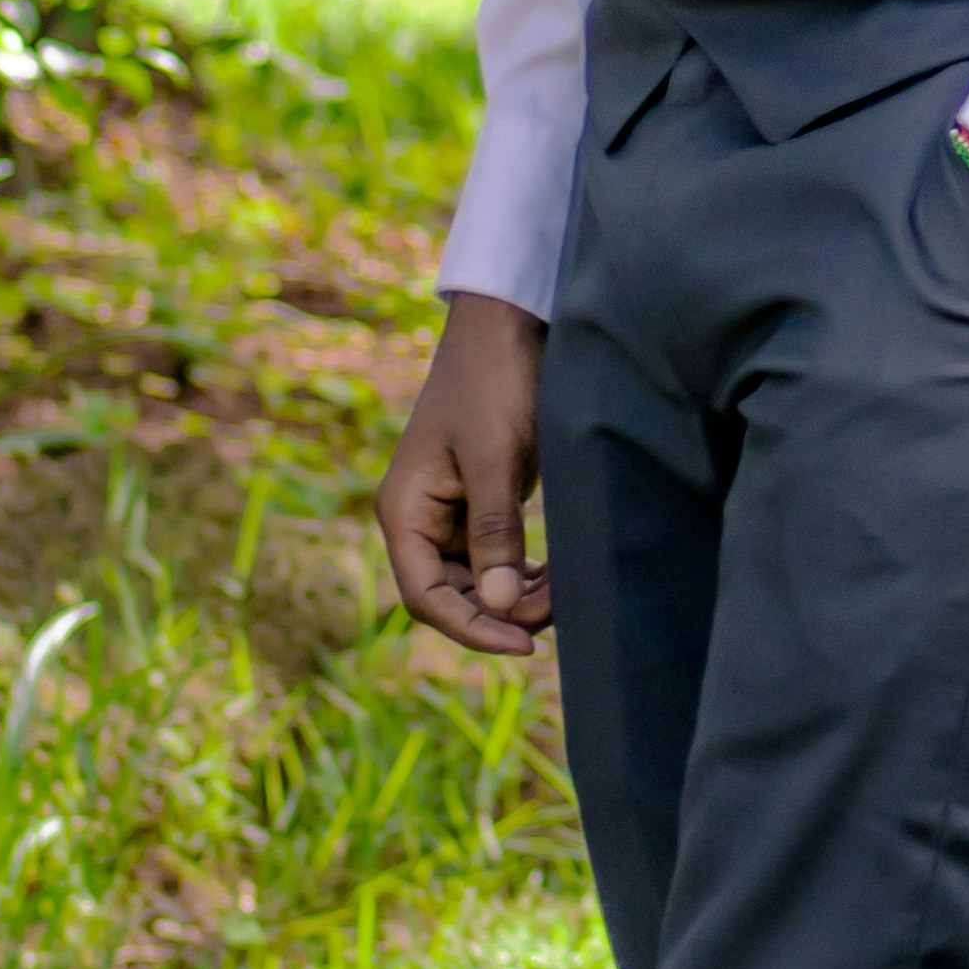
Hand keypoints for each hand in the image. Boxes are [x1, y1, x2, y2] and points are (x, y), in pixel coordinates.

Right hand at [378, 290, 552, 655]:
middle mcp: (417, 518)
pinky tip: (554, 576)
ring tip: (564, 591)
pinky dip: (520, 572)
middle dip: (502, 612)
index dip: (473, 629)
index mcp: (403, 511)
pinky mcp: (476, 501)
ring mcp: (446, 512)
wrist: (507, 326)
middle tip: (560, 610)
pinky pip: (492, 556)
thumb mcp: (496, 459)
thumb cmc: (494, 384)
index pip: (426, 598)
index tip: (526, 642)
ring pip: (475, 581)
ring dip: (515, 595)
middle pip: (450, 596)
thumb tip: (500, 607)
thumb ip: (494, 534)